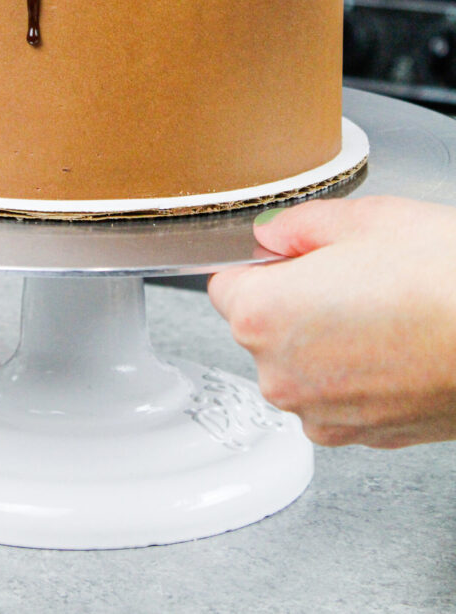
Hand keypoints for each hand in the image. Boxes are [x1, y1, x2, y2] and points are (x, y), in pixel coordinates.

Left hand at [208, 195, 455, 447]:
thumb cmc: (445, 281)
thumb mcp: (364, 219)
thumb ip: (297, 225)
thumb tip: (272, 233)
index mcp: (263, 315)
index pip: (223, 282)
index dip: (262, 264)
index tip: (292, 257)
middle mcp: (280, 375)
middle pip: (259, 327)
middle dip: (293, 300)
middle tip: (351, 278)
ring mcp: (320, 414)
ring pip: (299, 364)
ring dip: (324, 340)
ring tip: (382, 310)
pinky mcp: (360, 437)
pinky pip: (334, 395)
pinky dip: (353, 374)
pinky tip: (394, 345)